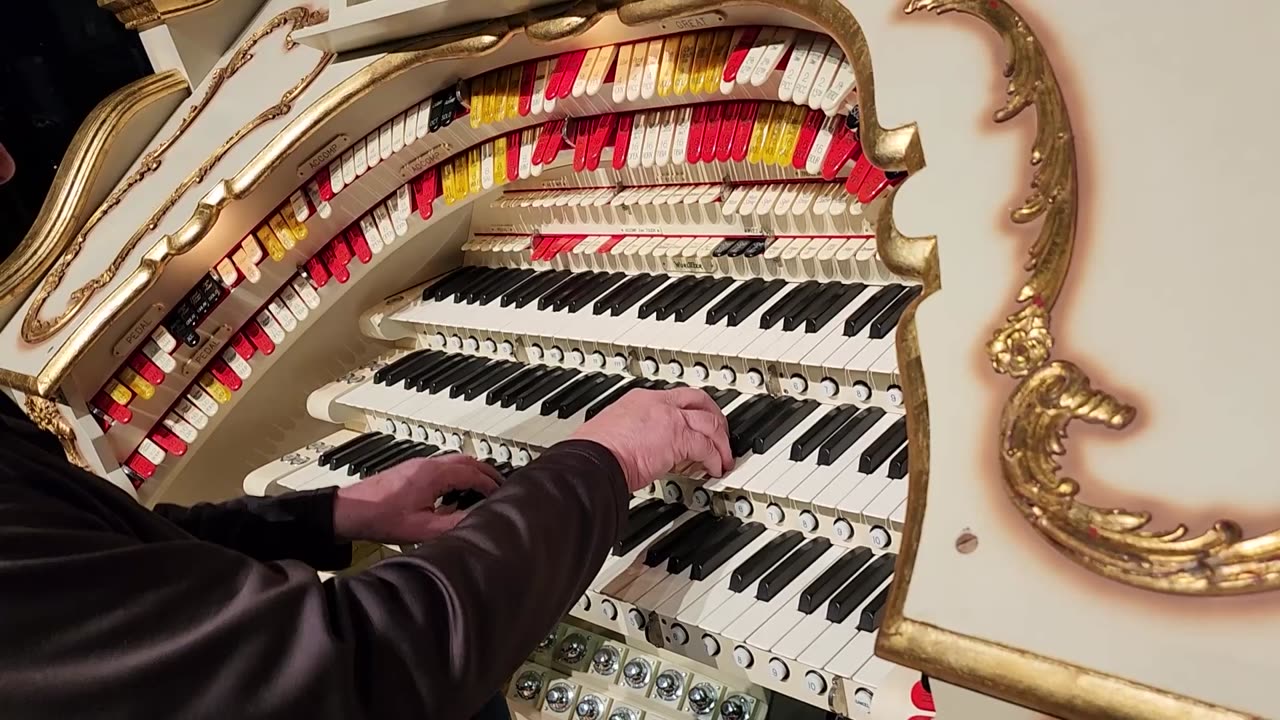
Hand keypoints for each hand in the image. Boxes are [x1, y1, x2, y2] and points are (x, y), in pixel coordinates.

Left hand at [333, 455, 501, 542]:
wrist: (350, 510)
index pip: (474, 473)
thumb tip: (477, 521)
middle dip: (487, 473)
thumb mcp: (422, 529)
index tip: (502, 496)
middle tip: (500, 486)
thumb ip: (453, 524)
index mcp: (435, 475)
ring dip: (472, 472)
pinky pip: (443, 466)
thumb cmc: (380, 517)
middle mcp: (428, 464)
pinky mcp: (411, 470)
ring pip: (455, 461)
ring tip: (482, 488)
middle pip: (468, 461)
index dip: (491, 485)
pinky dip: (457, 474)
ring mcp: (419, 465)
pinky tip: (454, 492)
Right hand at [570, 388, 733, 491]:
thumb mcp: (615, 432)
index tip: (695, 425)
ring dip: (720, 442)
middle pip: (699, 400)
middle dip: (714, 417)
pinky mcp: (678, 438)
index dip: (690, 411)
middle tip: (720, 436)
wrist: (593, 460)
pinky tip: (713, 469)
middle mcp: (658, 403)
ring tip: (722, 458)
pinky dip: (715, 459)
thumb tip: (638, 451)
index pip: (675, 398)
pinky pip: (707, 447)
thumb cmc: (594, 453)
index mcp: (640, 399)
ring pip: (709, 422)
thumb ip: (632, 435)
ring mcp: (670, 419)